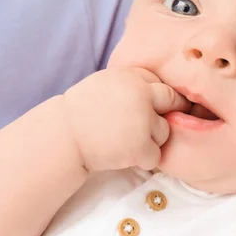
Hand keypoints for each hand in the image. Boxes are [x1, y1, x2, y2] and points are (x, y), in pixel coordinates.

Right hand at [62, 67, 190, 171]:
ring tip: (127, 141)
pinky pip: (156, 155)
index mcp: (131, 76)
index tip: (147, 108)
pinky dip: (143, 160)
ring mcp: (142, 120)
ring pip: (165, 131)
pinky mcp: (140, 146)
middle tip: (150, 125)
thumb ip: (132, 83)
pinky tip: (125, 155)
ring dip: (152, 140)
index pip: (160, 83)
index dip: (156, 98)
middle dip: (166, 113)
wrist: (63, 138)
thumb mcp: (105, 83)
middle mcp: (140, 94)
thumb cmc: (81, 112)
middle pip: (172, 100)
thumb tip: (162, 89)